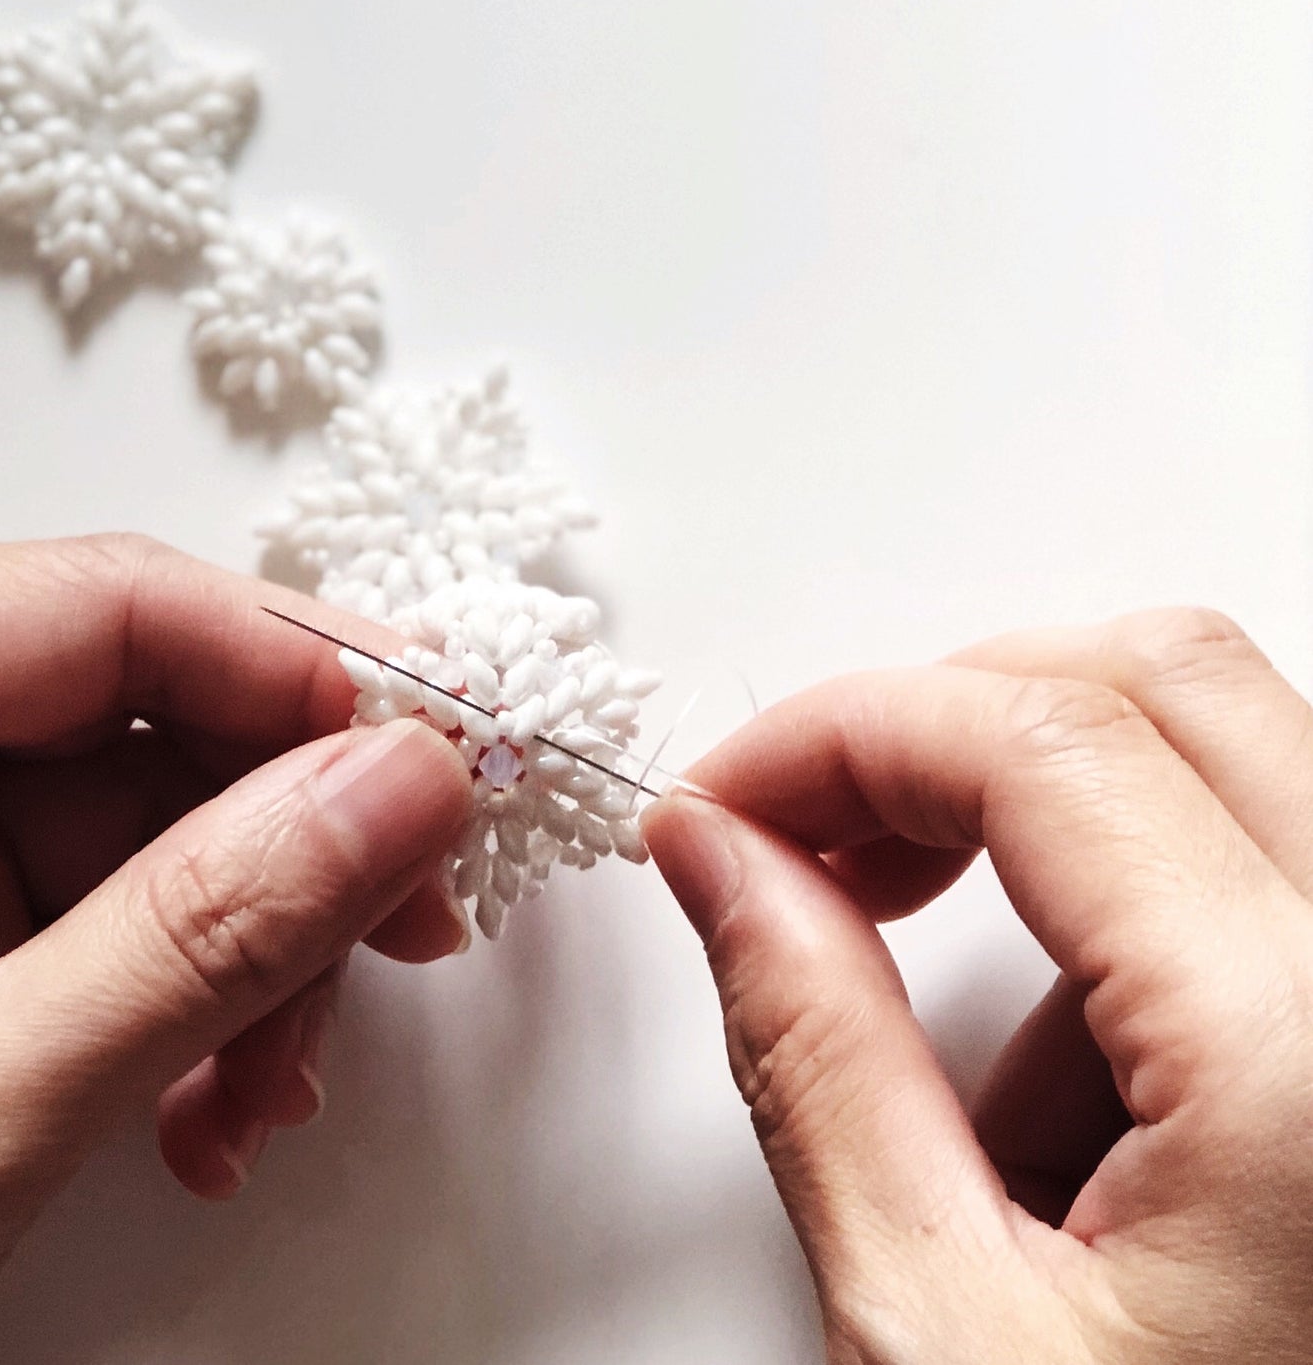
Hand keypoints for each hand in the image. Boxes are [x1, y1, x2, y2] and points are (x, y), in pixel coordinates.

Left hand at [0, 535, 470, 1349]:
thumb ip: (195, 934)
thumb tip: (395, 787)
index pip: (103, 605)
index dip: (292, 660)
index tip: (435, 744)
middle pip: (152, 715)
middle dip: (298, 837)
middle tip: (413, 910)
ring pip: (162, 832)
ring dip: (262, 956)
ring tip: (279, 1083)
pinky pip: (126, 927)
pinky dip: (202, 1016)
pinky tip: (216, 1111)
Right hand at [644, 609, 1312, 1362]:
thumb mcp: (948, 1340)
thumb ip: (814, 1047)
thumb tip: (721, 859)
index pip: (1041, 740)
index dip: (842, 730)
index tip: (730, 798)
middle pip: (1161, 679)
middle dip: (949, 725)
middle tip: (822, 836)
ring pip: (1226, 762)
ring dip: (1054, 846)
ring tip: (993, 1104)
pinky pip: (1278, 879)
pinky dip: (1148, 938)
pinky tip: (1107, 1146)